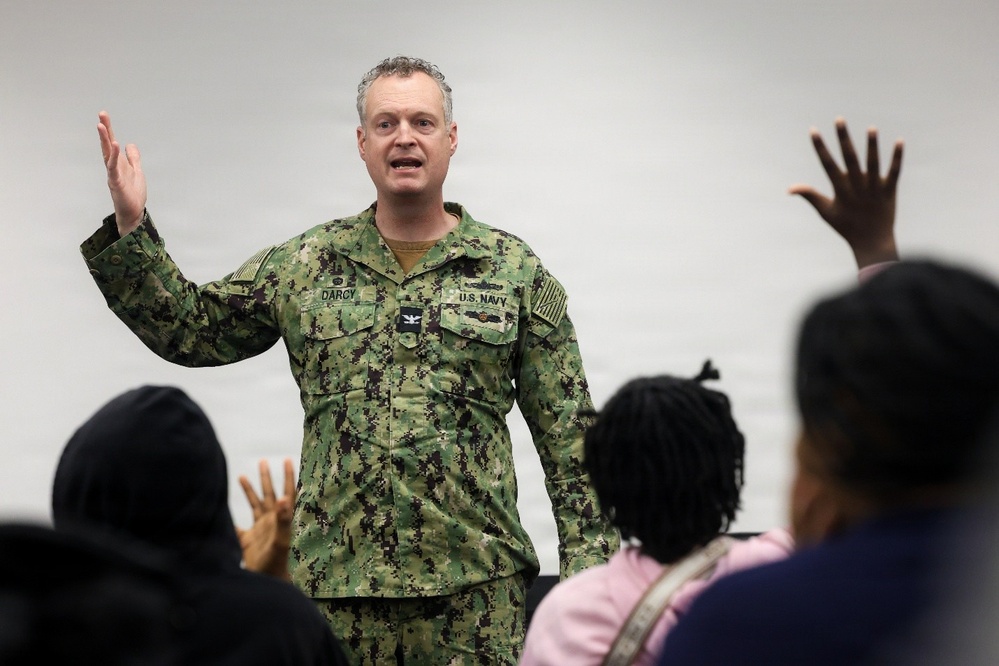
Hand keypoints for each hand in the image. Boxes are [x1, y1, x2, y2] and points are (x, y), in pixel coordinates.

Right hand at [97, 111, 146, 235]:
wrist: (133, 212)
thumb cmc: (133, 194)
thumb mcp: (137, 171)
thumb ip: (133, 158)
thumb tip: (130, 144)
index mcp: (119, 163)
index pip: (111, 143)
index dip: (109, 130)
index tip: (104, 116)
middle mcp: (113, 167)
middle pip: (107, 145)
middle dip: (105, 129)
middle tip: (101, 114)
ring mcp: (113, 174)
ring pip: (107, 154)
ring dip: (105, 140)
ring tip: (102, 126)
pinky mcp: (116, 183)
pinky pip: (113, 168)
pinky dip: (113, 156)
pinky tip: (115, 145)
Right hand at [236, 458, 295, 580]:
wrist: (269, 583)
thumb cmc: (279, 564)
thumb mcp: (282, 540)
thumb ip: (284, 520)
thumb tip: (284, 497)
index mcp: (280, 518)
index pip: (286, 492)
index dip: (287, 476)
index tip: (287, 459)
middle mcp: (271, 521)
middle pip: (268, 494)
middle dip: (266, 478)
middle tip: (263, 461)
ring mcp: (260, 530)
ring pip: (254, 506)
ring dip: (249, 491)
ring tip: (242, 476)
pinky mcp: (249, 542)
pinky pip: (237, 528)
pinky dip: (230, 520)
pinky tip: (223, 512)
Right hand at [789, 117, 903, 268]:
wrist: (871, 242)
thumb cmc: (846, 227)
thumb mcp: (825, 212)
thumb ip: (810, 196)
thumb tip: (790, 188)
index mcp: (840, 190)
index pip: (827, 164)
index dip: (820, 147)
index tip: (813, 130)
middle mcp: (857, 187)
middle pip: (849, 158)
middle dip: (843, 138)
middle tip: (839, 119)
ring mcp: (874, 189)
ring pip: (873, 163)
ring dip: (871, 146)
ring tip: (871, 128)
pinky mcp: (889, 191)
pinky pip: (894, 172)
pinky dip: (897, 157)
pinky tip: (899, 141)